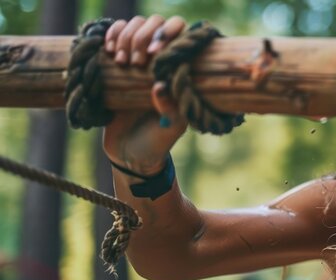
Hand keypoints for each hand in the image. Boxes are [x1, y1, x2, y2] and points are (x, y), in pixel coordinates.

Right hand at [102, 16, 187, 176]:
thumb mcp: (171, 127)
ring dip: (127, 36)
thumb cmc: (158, 140)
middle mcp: (161, 60)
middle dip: (144, 36)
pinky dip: (112, 35)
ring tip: (122, 61)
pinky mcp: (115, 64)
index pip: (180, 35)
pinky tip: (109, 49)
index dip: (168, 34)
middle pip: (155, 23)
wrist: (130, 154)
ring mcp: (138, 59)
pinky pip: (114, 36)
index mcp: (179, 71)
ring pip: (134, 25)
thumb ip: (171, 108)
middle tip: (137, 62)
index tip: (155, 53)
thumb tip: (160, 85)